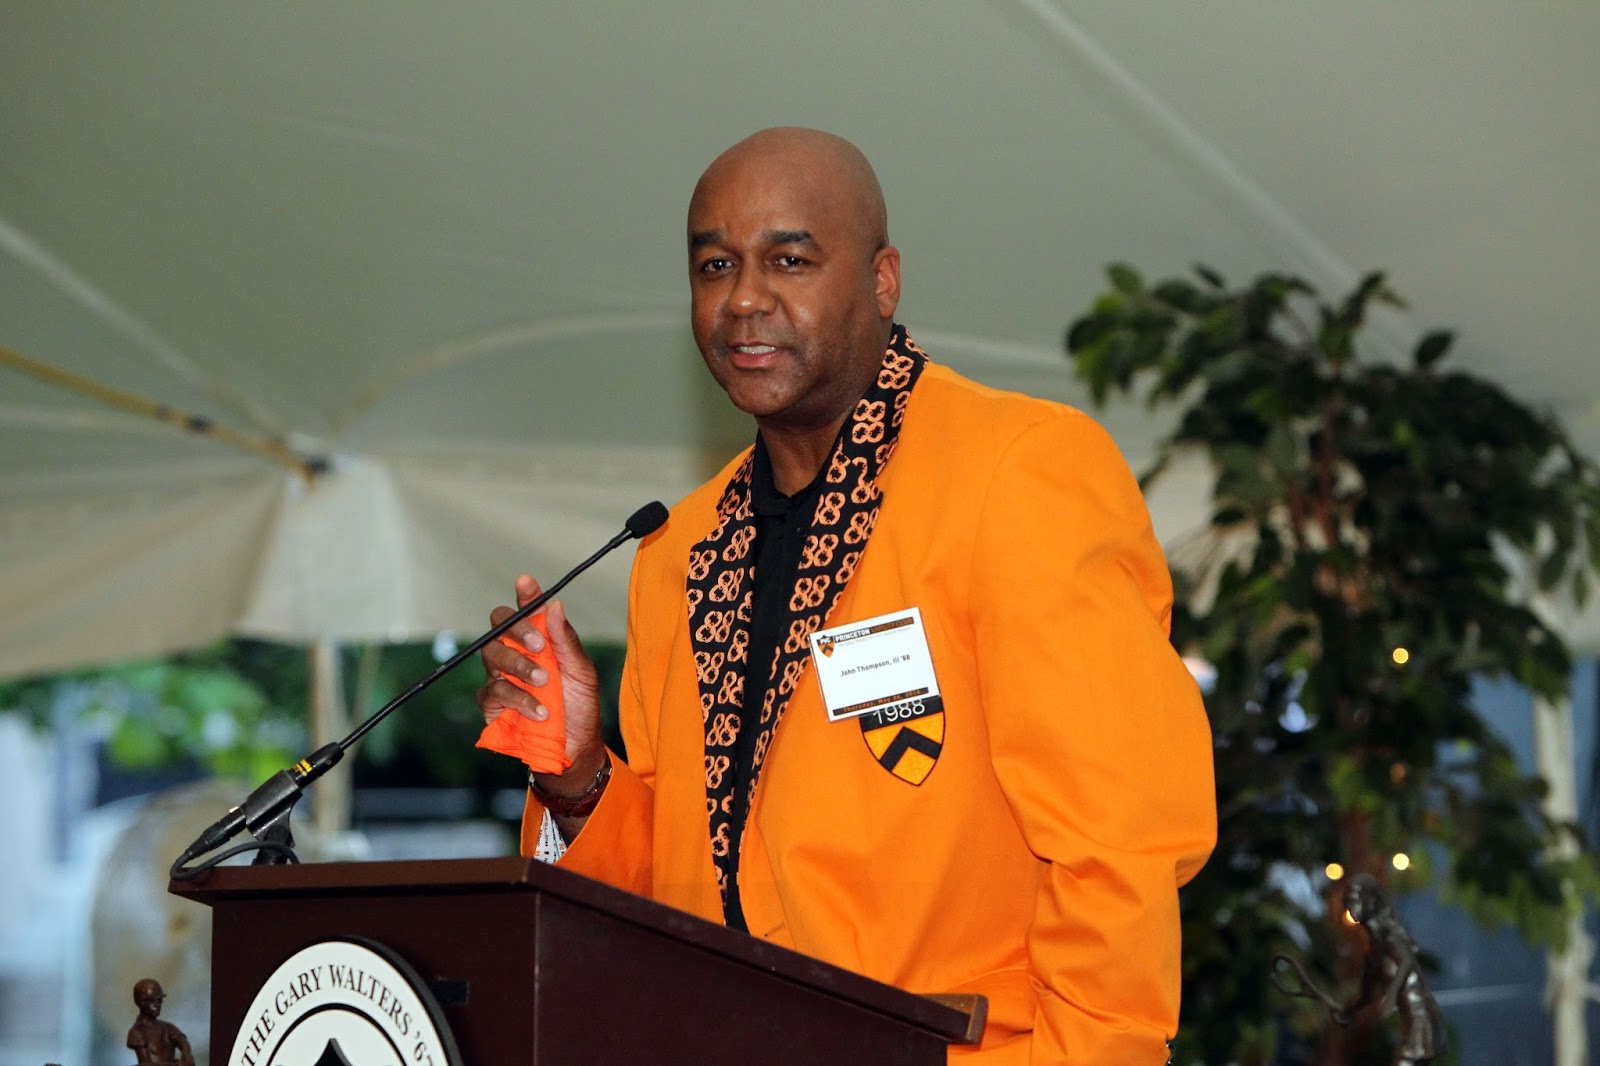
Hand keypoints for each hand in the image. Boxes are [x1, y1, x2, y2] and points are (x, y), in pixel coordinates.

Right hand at [477, 575, 606, 791]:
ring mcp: (499, 676)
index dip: (525, 595)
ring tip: (544, 682)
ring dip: (520, 666)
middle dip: (517, 630)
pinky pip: (494, 690)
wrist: (574, 748)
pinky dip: (519, 698)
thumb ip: (567, 641)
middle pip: (499, 626)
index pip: (526, 611)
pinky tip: (540, 710)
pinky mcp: (491, 703)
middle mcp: (515, 653)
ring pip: (493, 655)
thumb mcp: (582, 673)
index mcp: (539, 641)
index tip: (526, 583)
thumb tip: (554, 605)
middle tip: (539, 645)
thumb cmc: (579, 706)